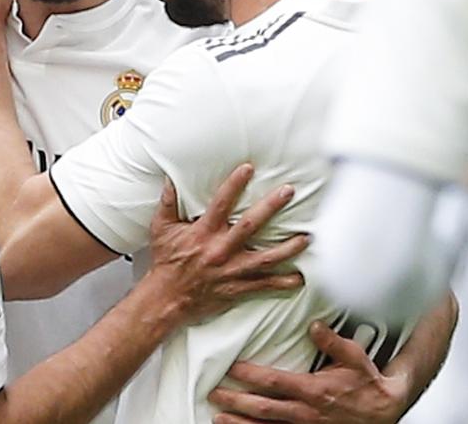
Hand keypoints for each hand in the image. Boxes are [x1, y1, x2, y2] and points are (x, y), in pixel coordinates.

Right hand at [147, 164, 307, 324]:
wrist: (166, 299)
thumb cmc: (166, 262)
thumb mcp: (161, 229)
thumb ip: (167, 203)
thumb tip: (170, 180)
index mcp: (203, 233)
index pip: (221, 204)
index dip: (234, 184)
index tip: (248, 168)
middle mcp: (220, 250)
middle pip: (250, 225)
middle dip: (271, 207)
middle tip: (288, 192)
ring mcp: (232, 270)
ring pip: (266, 258)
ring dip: (288, 248)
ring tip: (305, 238)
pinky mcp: (237, 288)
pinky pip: (264, 286)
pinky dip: (283, 283)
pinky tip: (299, 278)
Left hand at [209, 321, 407, 423]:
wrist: (385, 412)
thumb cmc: (367, 384)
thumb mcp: (355, 358)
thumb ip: (332, 341)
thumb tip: (314, 325)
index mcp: (315, 390)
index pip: (275, 382)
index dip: (250, 376)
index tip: (231, 368)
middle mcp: (307, 412)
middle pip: (263, 407)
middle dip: (236, 401)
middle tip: (214, 393)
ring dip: (241, 423)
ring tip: (219, 418)